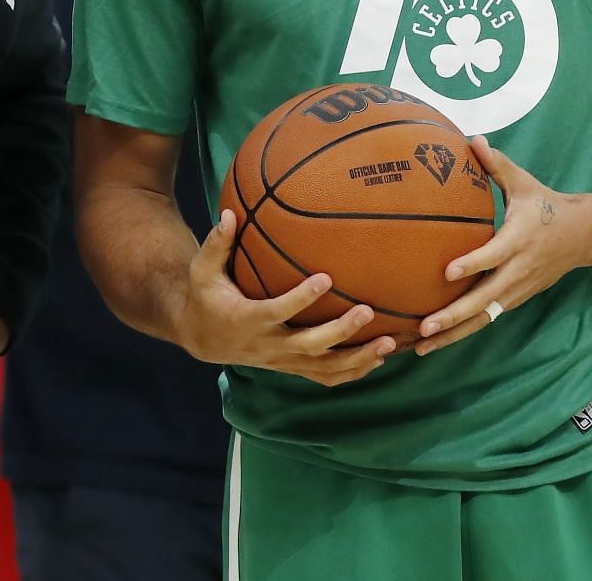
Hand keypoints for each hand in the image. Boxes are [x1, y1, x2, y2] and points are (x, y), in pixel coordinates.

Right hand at [176, 210, 395, 386]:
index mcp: (248, 320)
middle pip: (309, 346)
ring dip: (358, 359)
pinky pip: (325, 377)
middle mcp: (268, 346)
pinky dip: (353, 372)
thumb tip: (230, 214)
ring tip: (388, 343)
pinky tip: (379, 359)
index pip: (278, 311)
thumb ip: (216, 243)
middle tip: (367, 311)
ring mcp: (282, 361)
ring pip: (324, 368)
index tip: (326, 278)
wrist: (203, 338)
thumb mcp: (202, 270)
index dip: (302, 298)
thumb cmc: (206, 296)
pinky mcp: (291, 367)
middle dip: (340, 332)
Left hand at [414, 136, 591, 355]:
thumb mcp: (524, 182)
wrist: (584, 235)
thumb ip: (496, 164)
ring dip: (453, 334)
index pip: (494, 255)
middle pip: (485, 300)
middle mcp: (518, 270)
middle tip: (424, 326)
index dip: (472, 264)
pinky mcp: (514, 300)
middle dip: (454, 316)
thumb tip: (472, 138)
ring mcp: (517, 290)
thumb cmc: (546, 205)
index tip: (446, 272)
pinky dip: (461, 332)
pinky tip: (434, 341)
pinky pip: (486, 320)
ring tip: (420, 345)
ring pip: (483, 318)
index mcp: (520, 239)